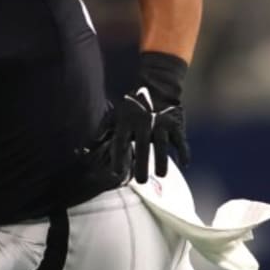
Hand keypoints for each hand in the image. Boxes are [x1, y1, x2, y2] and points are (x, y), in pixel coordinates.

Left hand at [103, 50, 189, 184]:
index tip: (116, 173)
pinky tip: (184, 164)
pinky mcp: (176, 123)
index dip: (118, 157)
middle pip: (143, 144)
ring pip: (162, 142)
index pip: (121, 141)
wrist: (157, 88)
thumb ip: (102, 131)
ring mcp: (161, 122)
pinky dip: (183, 151)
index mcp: (126, 121)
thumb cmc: (130, 109)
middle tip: (141, 182)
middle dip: (142, 163)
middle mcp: (144, 122)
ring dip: (162, 159)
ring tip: (161, 176)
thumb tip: (86, 148)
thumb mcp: (114, 116)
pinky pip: (180, 138)